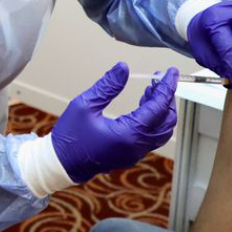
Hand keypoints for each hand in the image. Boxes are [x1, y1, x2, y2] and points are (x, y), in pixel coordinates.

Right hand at [51, 64, 178, 182]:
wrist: (61, 164)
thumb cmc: (70, 137)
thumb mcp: (85, 105)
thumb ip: (108, 86)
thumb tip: (123, 68)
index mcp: (128, 134)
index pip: (158, 107)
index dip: (166, 87)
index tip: (170, 72)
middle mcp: (136, 146)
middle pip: (167, 121)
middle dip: (168, 98)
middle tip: (161, 80)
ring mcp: (135, 153)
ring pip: (162, 131)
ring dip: (162, 110)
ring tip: (151, 90)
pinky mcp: (131, 154)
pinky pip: (152, 136)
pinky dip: (154, 120)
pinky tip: (143, 105)